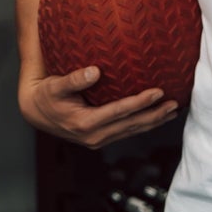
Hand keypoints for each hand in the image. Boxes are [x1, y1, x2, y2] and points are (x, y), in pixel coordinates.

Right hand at [19, 65, 179, 148]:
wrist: (36, 112)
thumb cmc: (47, 94)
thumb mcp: (56, 86)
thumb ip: (74, 79)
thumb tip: (94, 71)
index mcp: (85, 123)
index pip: (120, 112)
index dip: (140, 102)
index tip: (158, 92)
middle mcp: (94, 136)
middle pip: (132, 125)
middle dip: (155, 115)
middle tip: (175, 104)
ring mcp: (98, 139)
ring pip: (132, 131)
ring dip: (153, 121)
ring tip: (173, 111)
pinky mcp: (101, 138)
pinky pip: (127, 131)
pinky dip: (143, 124)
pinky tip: (156, 117)